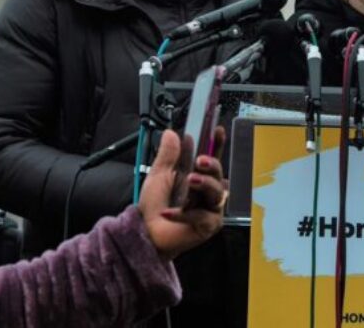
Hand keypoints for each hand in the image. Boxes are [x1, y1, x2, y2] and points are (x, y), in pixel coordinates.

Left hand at [138, 127, 226, 260]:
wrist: (145, 232)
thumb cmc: (154, 206)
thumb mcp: (158, 176)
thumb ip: (167, 156)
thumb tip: (171, 133)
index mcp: (198, 175)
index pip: (212, 157)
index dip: (217, 144)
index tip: (218, 131)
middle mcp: (207, 191)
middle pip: (218, 173)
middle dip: (212, 164)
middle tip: (200, 160)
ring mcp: (211, 208)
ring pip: (216, 192)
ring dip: (204, 184)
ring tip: (191, 180)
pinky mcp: (209, 225)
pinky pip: (203, 216)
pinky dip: (185, 214)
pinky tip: (169, 213)